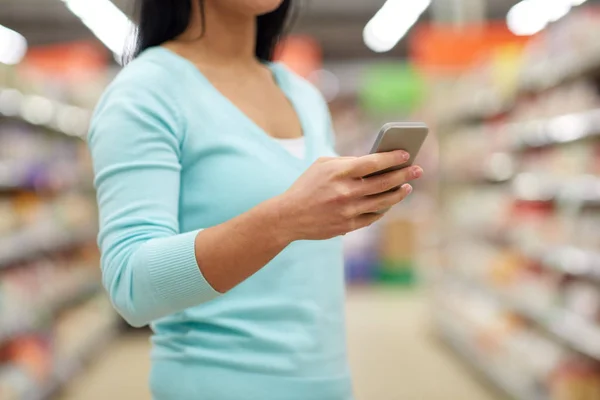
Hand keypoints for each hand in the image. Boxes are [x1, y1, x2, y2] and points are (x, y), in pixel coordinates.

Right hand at [274, 151, 422, 240]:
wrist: (289, 216)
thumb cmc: (307, 186)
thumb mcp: (322, 166)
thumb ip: (347, 162)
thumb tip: (374, 163)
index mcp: (339, 173)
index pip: (373, 163)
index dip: (392, 158)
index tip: (407, 154)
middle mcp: (346, 192)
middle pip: (384, 183)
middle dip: (405, 175)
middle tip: (418, 170)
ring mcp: (348, 211)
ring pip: (383, 202)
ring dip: (399, 193)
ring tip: (407, 186)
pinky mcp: (348, 226)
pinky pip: (373, 216)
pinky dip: (383, 208)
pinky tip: (389, 202)